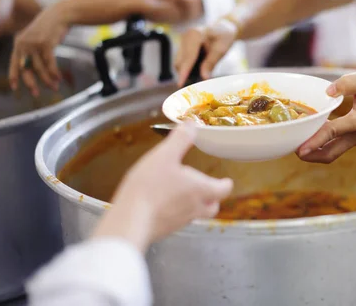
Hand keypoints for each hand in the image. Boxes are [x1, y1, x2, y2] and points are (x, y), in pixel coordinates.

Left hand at [8, 4, 67, 96]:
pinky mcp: (46, 45)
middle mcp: (24, 44)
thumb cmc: (48, 28)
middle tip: (36, 94)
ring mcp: (34, 44)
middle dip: (31, 83)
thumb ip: (30, 51)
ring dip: (48, 80)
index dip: (13, 76)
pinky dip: (54, 72)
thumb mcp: (34, 38)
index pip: (13, 63)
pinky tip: (59, 78)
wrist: (59, 15)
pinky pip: (50, 64)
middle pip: (25, 69)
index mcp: (18, 43)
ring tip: (54, 87)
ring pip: (40, 68)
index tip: (14, 88)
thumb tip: (30, 69)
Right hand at [93, 124, 232, 251]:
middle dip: (212, 197)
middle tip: (206, 188)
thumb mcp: (165, 155)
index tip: (226, 180)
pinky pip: (176, 221)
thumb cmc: (150, 187)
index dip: (226, 183)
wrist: (129, 220)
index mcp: (201, 189)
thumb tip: (192, 125)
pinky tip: (160, 204)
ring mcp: (180, 222)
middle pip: (213, 206)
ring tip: (181, 193)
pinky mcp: (164, 229)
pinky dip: (174, 212)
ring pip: (195, 214)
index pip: (224, 189)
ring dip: (193, 204)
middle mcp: (195, 208)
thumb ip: (180, 139)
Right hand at [175, 18, 237, 86]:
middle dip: (184, 74)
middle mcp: (186, 36)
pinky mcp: (182, 45)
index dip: (184, 72)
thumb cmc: (224, 37)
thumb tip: (204, 77)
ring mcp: (182, 40)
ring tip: (196, 80)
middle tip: (193, 87)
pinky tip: (196, 72)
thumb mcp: (221, 50)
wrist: (223, 28)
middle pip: (180, 61)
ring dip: (185, 72)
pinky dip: (187, 68)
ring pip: (179, 62)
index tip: (180, 84)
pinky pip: (182, 60)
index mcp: (195, 34)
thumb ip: (211, 63)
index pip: (188, 57)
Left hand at [297, 71, 355, 163]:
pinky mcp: (352, 140)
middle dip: (309, 155)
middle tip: (291, 148)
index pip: (333, 132)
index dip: (315, 140)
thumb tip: (328, 92)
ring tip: (294, 144)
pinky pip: (333, 148)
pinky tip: (307, 136)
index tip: (300, 149)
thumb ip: (348, 83)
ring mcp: (355, 140)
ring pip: (331, 154)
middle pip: (330, 154)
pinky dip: (319, 146)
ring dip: (312, 153)